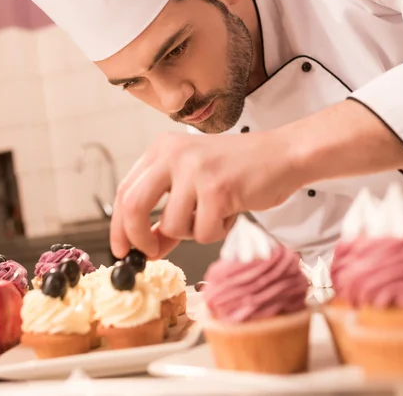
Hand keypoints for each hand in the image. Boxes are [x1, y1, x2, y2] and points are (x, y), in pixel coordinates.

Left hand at [110, 129, 302, 258]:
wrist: (283, 155)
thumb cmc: (240, 170)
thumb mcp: (195, 183)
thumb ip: (168, 211)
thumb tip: (148, 247)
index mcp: (162, 149)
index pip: (124, 191)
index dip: (119, 226)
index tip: (122, 249)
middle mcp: (173, 154)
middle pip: (132, 206)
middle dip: (138, 238)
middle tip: (149, 253)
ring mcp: (195, 170)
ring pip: (172, 225)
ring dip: (193, 233)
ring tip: (214, 215)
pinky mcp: (217, 188)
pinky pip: (203, 232)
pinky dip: (217, 231)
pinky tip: (230, 212)